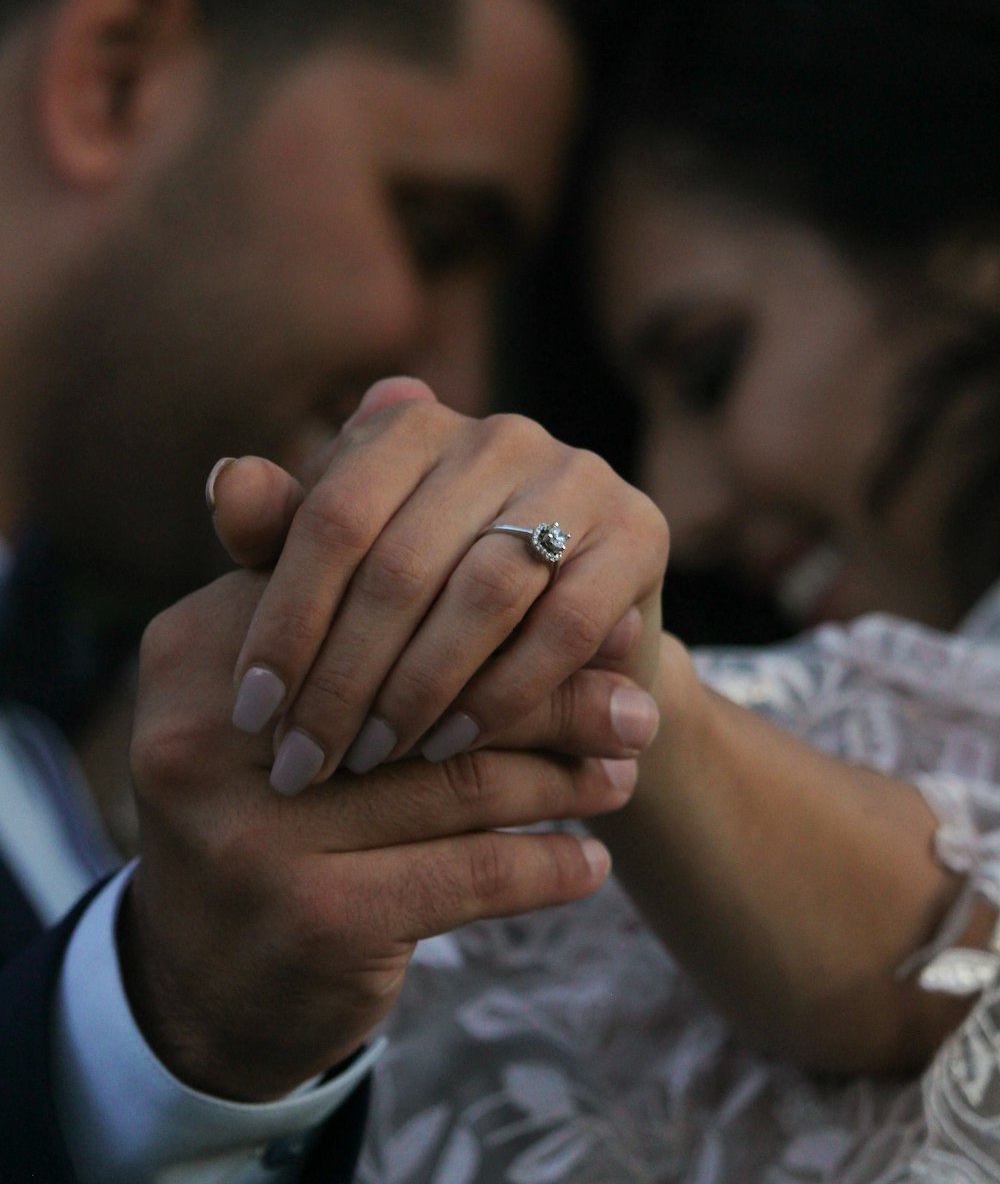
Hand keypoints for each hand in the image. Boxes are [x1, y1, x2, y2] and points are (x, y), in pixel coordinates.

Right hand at [122, 568, 634, 1100]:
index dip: (492, 614)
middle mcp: (210, 733)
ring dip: (563, 778)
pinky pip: (472, 872)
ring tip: (623, 773)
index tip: (592, 623)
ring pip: (459, 781)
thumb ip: (382, 628)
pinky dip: (545, 865)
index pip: (375, 605)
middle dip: (547, 699)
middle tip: (636, 706)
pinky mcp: (314, 916)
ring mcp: (257, 830)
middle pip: (425, 691)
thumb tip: (556, 569)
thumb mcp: (298, 703)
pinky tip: (589, 863)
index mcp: (197, 648)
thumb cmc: (273, 810)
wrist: (202, 986)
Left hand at [210, 380, 668, 793]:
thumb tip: (225, 483)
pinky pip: (559, 627)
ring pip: (480, 593)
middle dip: (343, 676)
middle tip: (306, 760)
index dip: (285, 620)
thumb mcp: (349, 574)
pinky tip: (449, 745)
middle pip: (400, 562)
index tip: (252, 712)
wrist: (567, 647)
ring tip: (369, 758)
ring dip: (415, 690)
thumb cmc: (427, 605)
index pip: (331, 517)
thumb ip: (284, 535)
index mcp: (411, 424)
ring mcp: (575, 475)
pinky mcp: (639, 532)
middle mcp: (496, 432)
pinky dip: (498, 695)